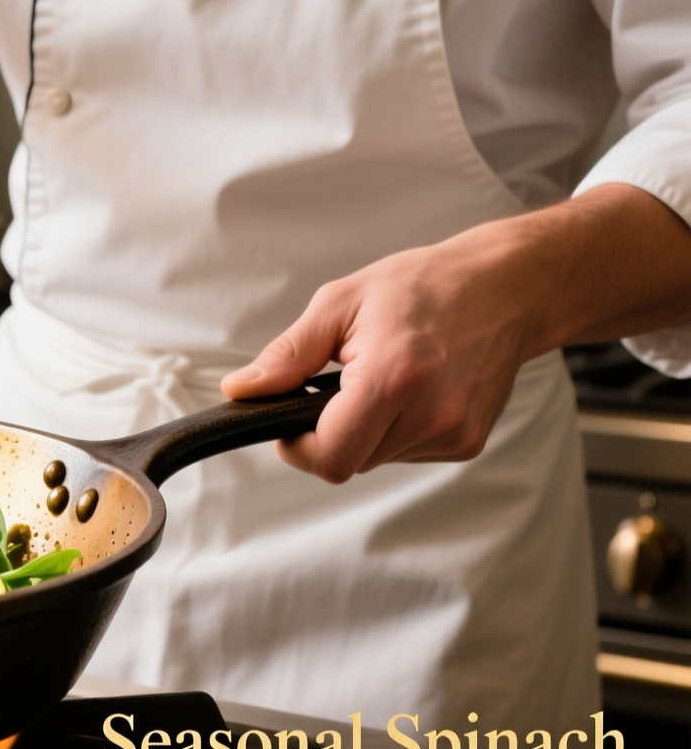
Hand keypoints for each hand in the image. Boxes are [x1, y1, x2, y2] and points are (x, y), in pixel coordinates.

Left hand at [219, 184, 690, 483]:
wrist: (507, 287)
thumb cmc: (426, 286)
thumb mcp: (341, 303)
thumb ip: (287, 356)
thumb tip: (242, 390)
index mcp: (392, 379)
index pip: (329, 457)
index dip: (297, 447)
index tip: (291, 421)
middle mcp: (431, 414)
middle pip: (349, 461)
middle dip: (330, 433)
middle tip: (339, 386)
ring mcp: (455, 433)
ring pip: (376, 459)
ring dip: (364, 430)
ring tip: (383, 378)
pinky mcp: (468, 442)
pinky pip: (407, 452)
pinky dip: (395, 430)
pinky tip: (409, 390)